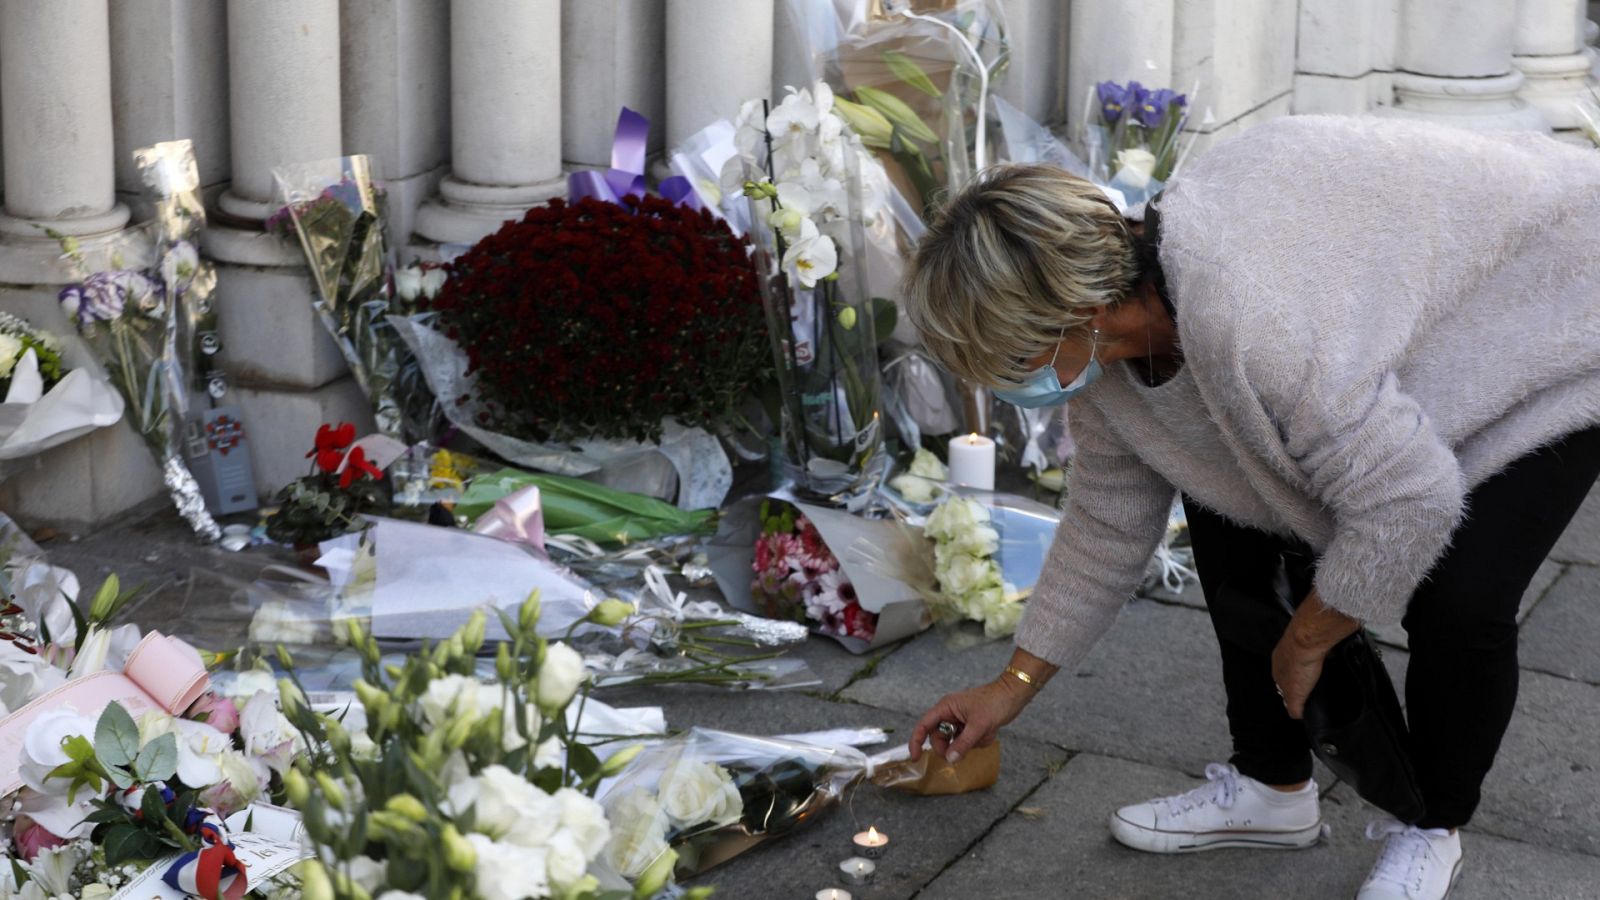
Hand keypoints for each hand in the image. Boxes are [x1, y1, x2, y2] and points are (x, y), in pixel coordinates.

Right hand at [908, 676, 1033, 763]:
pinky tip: (989, 732)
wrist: (1014, 694)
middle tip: (964, 751)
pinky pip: (966, 739)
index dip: (916, 741)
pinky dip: (977, 741)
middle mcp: (949, 713)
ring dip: (969, 743)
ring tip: (984, 734)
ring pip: (955, 740)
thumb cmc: (995, 703)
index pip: (924, 725)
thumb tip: (949, 759)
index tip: (915, 757)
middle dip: (952, 746)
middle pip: (939, 737)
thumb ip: (963, 744)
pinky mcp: (969, 724)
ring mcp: (960, 719)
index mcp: (946, 707)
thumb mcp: (979, 726)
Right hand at [1272, 590, 1361, 719]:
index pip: (1282, 683)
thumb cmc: (1300, 662)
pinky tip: (1331, 661)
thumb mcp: (1295, 694)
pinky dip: (1324, 656)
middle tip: (1315, 685)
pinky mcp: (1312, 637)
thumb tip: (1296, 715)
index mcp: (1277, 668)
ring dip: (1312, 666)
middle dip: (1302, 677)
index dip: (1292, 690)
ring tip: (1324, 673)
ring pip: (1304, 659)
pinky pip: (1318, 650)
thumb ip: (1293, 706)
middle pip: (1293, 670)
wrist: (1310, 637)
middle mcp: (1284, 654)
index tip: (1302, 696)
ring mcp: (1297, 644)